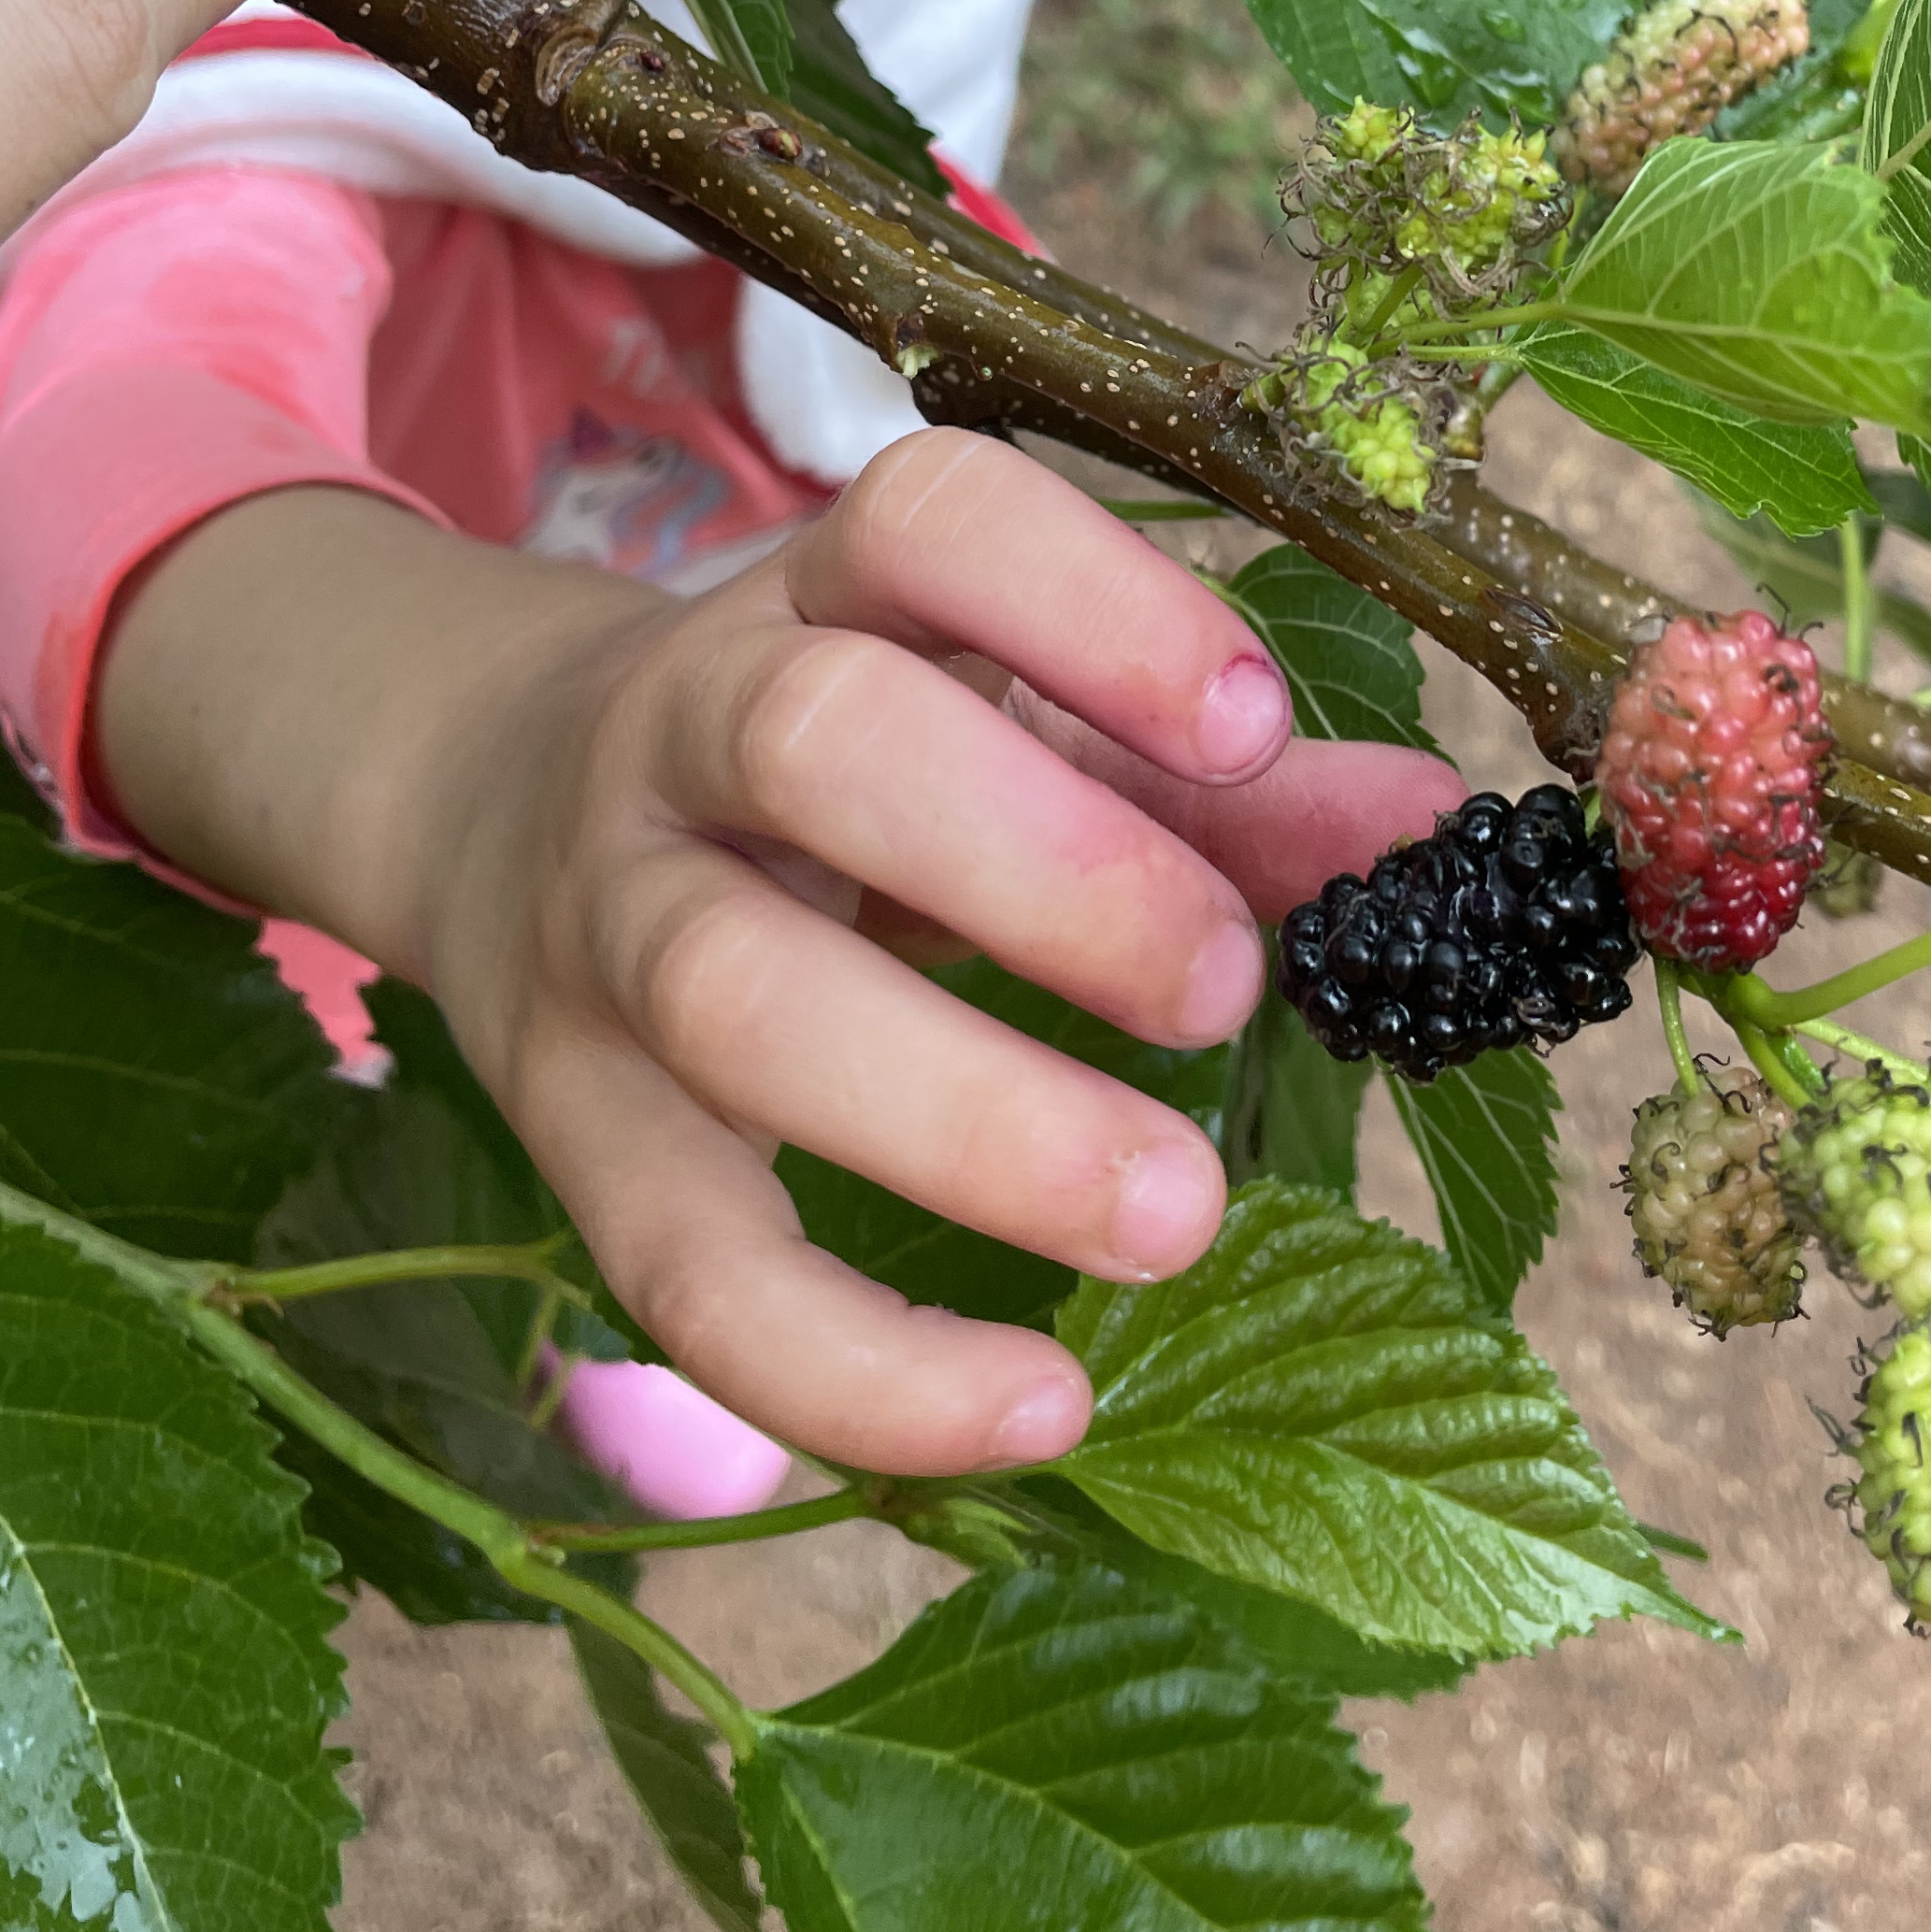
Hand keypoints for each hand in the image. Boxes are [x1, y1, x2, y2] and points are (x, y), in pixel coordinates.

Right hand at [100, 432, 1461, 1475]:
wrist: (499, 814)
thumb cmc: (847, 781)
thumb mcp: (1015, 730)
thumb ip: (1218, 785)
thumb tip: (1431, 827)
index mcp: (825, 598)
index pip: (929, 522)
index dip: (1096, 607)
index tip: (1253, 727)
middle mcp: (685, 732)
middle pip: (821, 748)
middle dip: (1052, 871)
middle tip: (1228, 991)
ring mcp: (607, 929)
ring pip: (740, 999)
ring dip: (977, 1115)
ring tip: (1182, 1212)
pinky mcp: (571, 1137)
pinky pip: (689, 1272)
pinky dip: (862, 1367)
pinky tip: (1044, 1409)